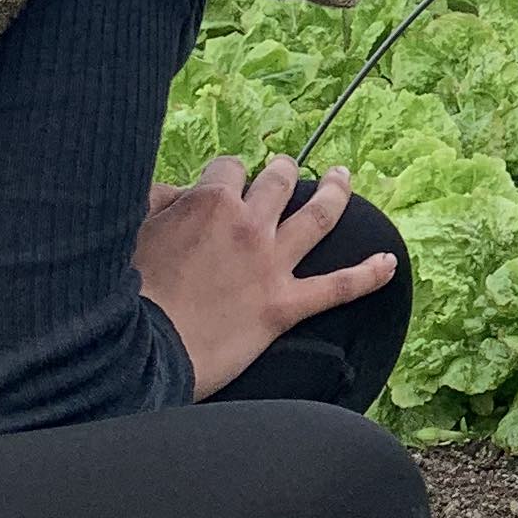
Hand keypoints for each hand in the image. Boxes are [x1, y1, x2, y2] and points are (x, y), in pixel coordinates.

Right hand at [134, 156, 396, 397]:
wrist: (139, 349)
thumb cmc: (128, 292)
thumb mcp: (132, 231)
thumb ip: (157, 203)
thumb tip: (174, 192)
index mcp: (209, 201)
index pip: (229, 168)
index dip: (226, 177)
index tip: (223, 187)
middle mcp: (248, 224)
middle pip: (279, 180)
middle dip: (285, 170)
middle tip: (287, 168)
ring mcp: (271, 263)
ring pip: (318, 216)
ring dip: (336, 193)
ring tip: (343, 178)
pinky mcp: (283, 306)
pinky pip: (337, 286)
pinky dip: (368, 275)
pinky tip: (389, 264)